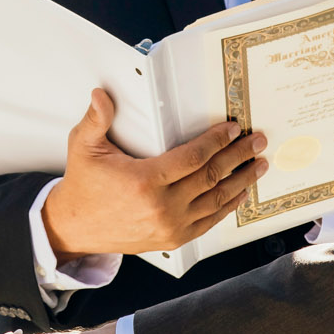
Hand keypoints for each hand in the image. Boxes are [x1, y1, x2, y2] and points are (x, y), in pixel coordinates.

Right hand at [43, 89, 268, 260]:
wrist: (75, 227)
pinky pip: (209, 222)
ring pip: (216, 201)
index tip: (232, 129)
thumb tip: (100, 94)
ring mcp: (170, 226)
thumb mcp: (83, 147)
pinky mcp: (173, 238)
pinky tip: (240, 193)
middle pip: (211, 177)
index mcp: (145, 181)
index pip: (192, 157)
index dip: (216, 141)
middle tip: (256, 141)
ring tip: (258, 164)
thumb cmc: (83, 186)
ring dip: (241, 181)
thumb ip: (96, 120)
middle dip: (238, 157)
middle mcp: (162, 207)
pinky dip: (228, 207)